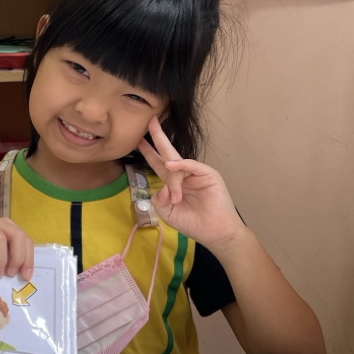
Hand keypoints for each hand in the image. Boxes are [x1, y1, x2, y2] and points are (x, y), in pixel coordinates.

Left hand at [137, 117, 243, 253]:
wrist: (215, 232)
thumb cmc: (193, 223)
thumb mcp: (167, 213)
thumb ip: (159, 199)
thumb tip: (162, 187)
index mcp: (173, 182)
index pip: (158, 163)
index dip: (148, 152)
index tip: (138, 140)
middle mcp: (184, 174)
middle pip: (167, 152)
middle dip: (157, 137)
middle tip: (149, 121)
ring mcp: (196, 173)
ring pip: (177, 166)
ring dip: (173, 181)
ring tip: (176, 198)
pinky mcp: (208, 174)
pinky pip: (192, 165)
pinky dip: (182, 165)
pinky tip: (172, 165)